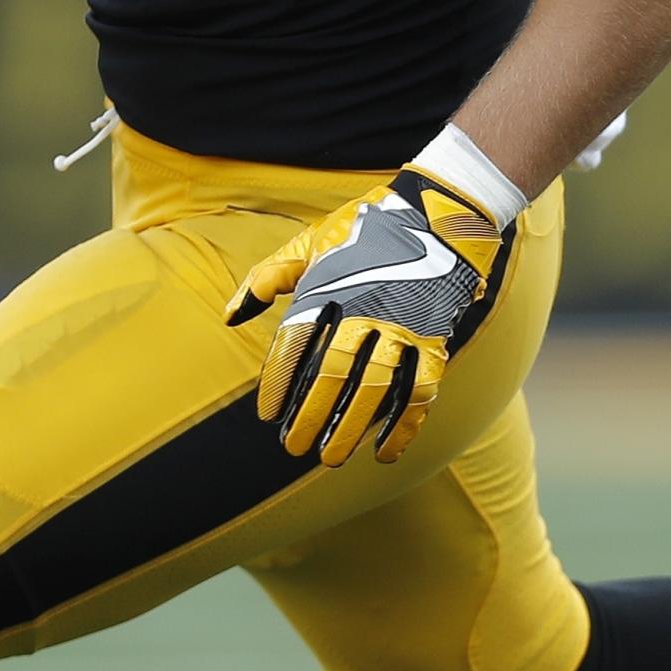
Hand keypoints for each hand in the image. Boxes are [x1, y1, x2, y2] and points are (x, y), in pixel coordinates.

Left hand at [223, 165, 513, 466]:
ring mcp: (402, 324)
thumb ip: (269, 277)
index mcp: (329, 283)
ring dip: (351, 427)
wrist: (438, 212)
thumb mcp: (311, 243)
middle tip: (293, 447)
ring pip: (374, 387)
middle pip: (332, 371)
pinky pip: (420, 390)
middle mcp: (364, 306)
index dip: (278, 381)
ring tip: (330, 458)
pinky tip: (385, 453)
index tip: (267, 414)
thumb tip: (232, 315)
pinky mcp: (435, 338)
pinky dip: (404, 425)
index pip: (294, 341)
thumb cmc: (364, 229)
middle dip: (311, 414)